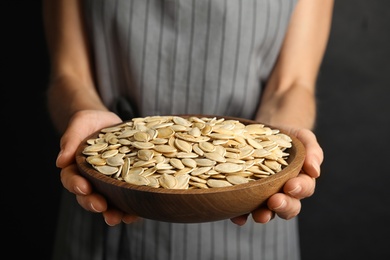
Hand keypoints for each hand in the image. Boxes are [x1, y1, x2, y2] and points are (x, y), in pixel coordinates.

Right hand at [56, 110, 139, 225]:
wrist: (110, 122)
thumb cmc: (90, 122)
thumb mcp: (80, 123)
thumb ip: (70, 139)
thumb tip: (60, 161)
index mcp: (75, 168)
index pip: (71, 179)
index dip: (76, 185)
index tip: (84, 187)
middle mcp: (90, 180)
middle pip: (87, 197)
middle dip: (93, 203)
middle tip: (101, 206)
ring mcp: (108, 184)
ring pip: (107, 203)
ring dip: (112, 212)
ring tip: (119, 218)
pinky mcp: (125, 183)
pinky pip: (127, 198)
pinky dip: (131, 207)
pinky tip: (137, 213)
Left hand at [230, 128, 322, 225]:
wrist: (267, 133)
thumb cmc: (289, 137)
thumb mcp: (304, 138)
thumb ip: (313, 152)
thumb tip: (315, 171)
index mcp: (300, 181)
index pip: (304, 188)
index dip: (299, 189)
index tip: (290, 185)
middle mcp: (284, 193)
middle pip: (289, 207)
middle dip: (283, 206)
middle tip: (274, 201)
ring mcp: (265, 197)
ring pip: (268, 212)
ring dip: (264, 215)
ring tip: (259, 215)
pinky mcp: (247, 196)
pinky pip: (245, 210)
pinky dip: (241, 216)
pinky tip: (237, 217)